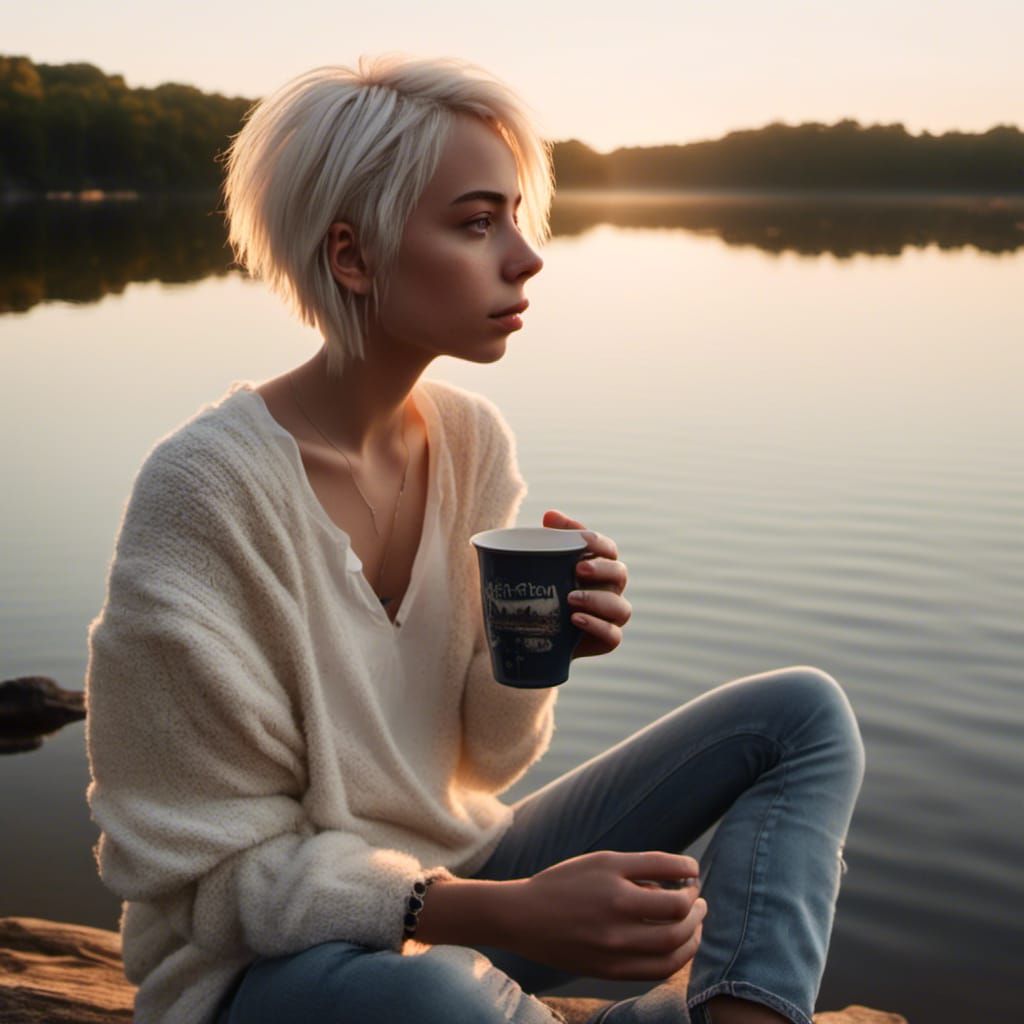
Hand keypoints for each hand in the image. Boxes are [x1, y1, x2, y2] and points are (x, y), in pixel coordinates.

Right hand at [507, 850, 704, 979]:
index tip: (692, 871)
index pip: (670, 880)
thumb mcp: (602, 862)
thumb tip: (683, 879)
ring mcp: (613, 949)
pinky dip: (675, 958)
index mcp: (615, 885)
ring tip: (694, 924)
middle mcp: (616, 918)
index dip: (690, 875)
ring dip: (693, 936)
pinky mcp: (610, 971)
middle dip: (697, 909)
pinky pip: (656, 970)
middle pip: (678, 919)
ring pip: (673, 950)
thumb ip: (644, 868)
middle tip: (699, 900)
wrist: (524, 917)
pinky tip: (677, 945)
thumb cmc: (565, 883)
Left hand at [542, 509, 630, 659]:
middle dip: (602, 569)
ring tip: (571, 599)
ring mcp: (611, 616)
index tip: (582, 541)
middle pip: (620, 574)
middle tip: (578, 569)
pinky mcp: (605, 639)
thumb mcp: (540, 567)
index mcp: (599, 566)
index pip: (608, 549)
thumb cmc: (542, 591)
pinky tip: (575, 619)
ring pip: (621, 607)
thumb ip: (548, 542)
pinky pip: (613, 635)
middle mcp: (610, 588)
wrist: (532, 633)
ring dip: (598, 600)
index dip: (598, 543)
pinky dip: (597, 626)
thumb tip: (550, 515)